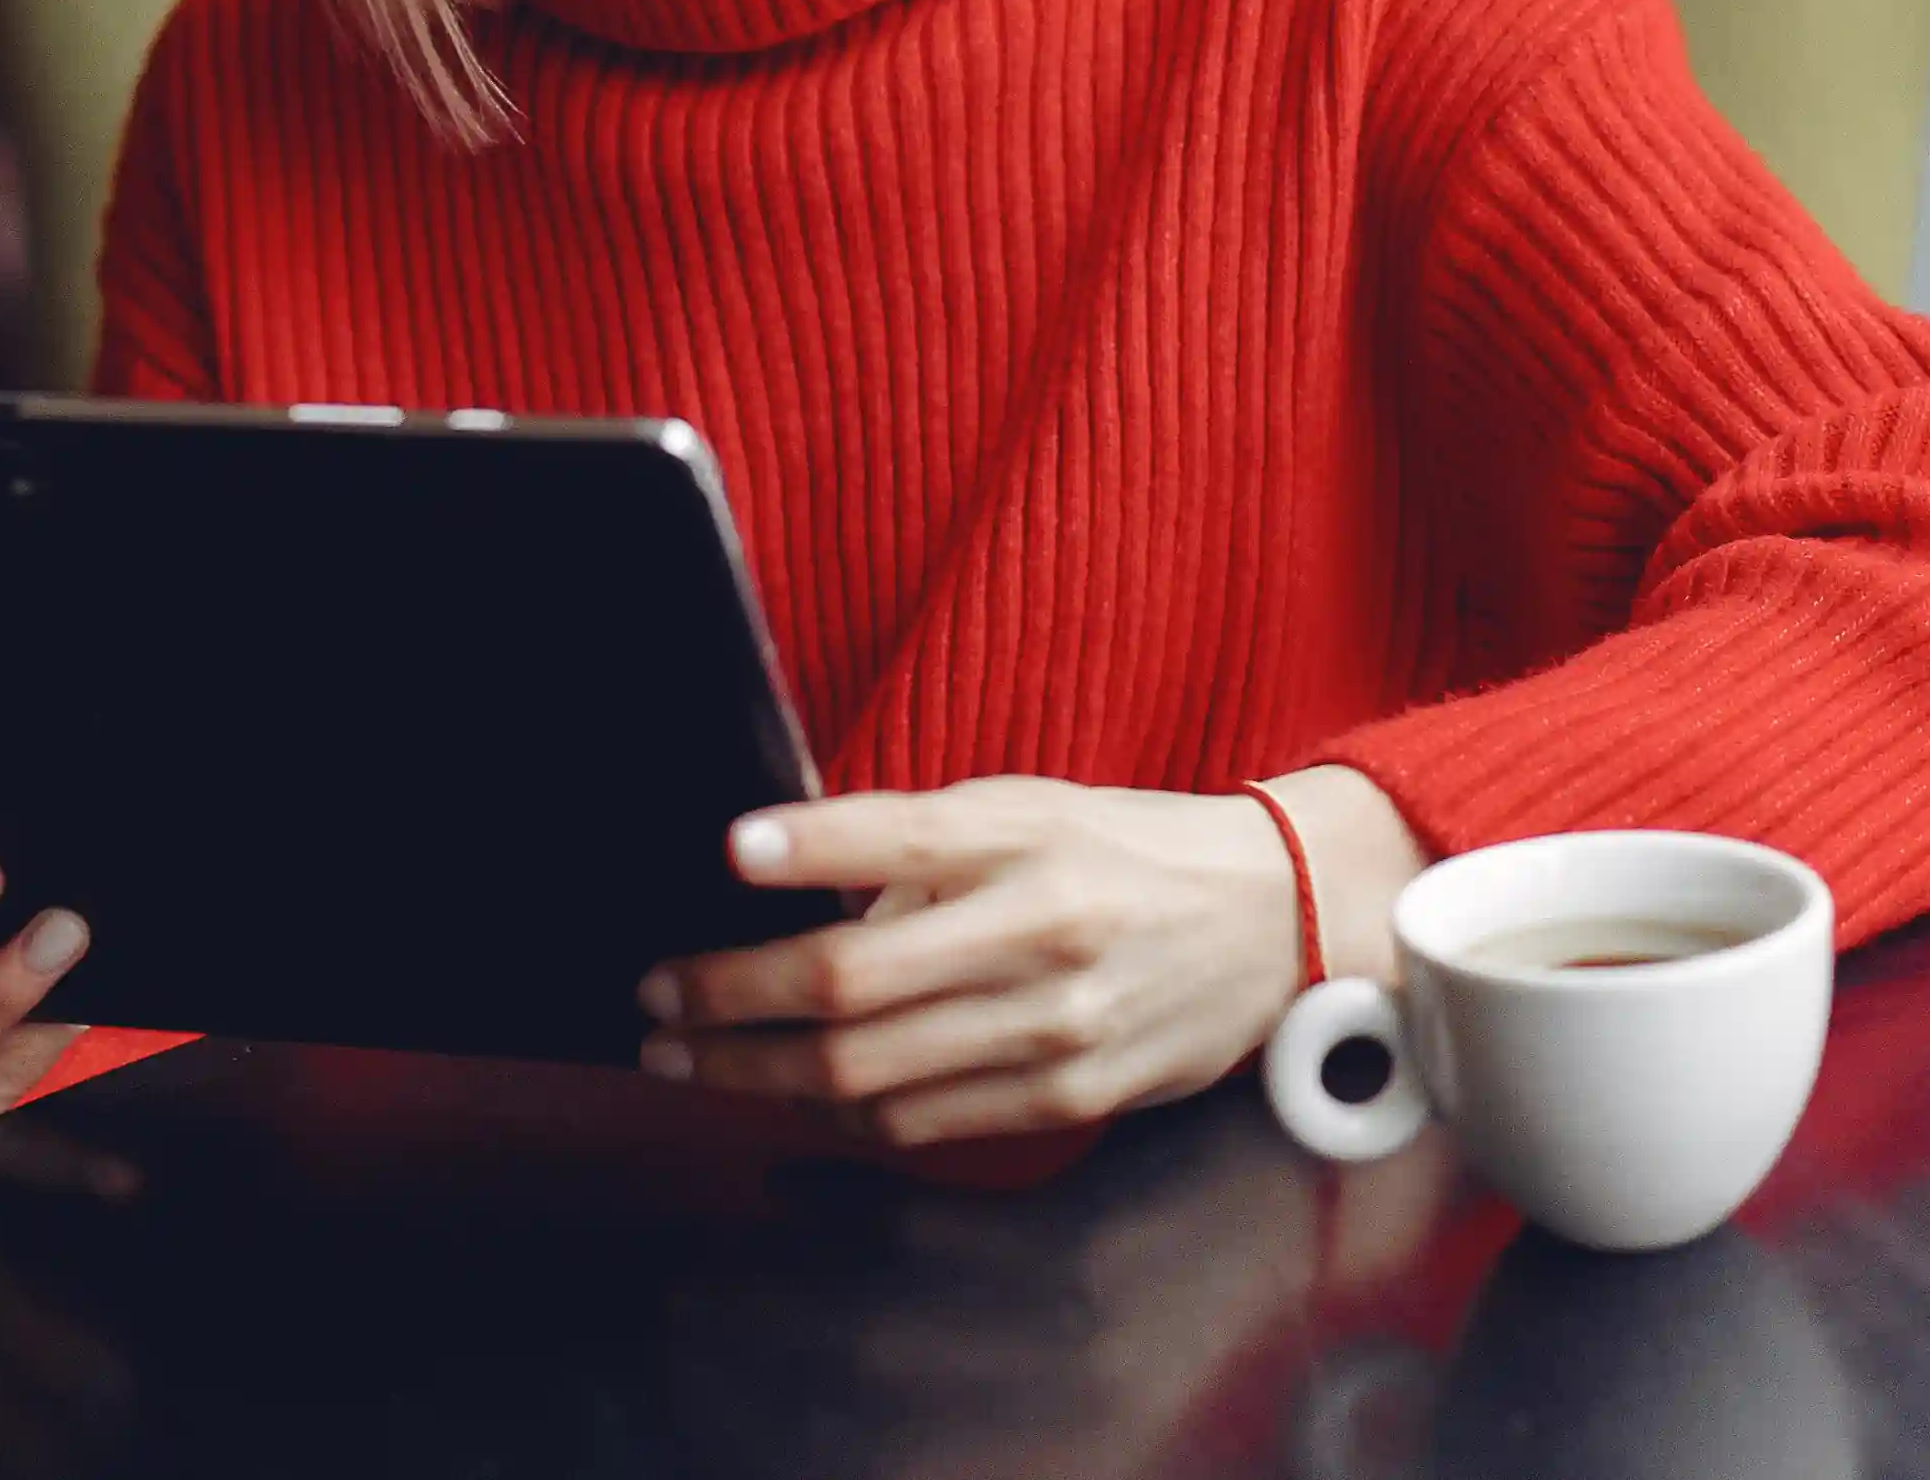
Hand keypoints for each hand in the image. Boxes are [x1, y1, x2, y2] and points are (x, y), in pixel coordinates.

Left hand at [634, 768, 1427, 1148]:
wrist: (1274, 921)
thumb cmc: (1124, 850)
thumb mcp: (1028, 807)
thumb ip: (918, 841)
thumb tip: (785, 882)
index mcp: (1029, 838)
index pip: (900, 837)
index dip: (808, 845)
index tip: (729, 850)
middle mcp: (1042, 932)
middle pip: (851, 982)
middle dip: (728, 999)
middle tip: (654, 1002)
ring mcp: (1056, 1026)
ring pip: (868, 1071)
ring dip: (755, 1072)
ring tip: (690, 1056)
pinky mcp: (1069, 1097)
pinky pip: (921, 1121)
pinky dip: (840, 1110)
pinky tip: (793, 1091)